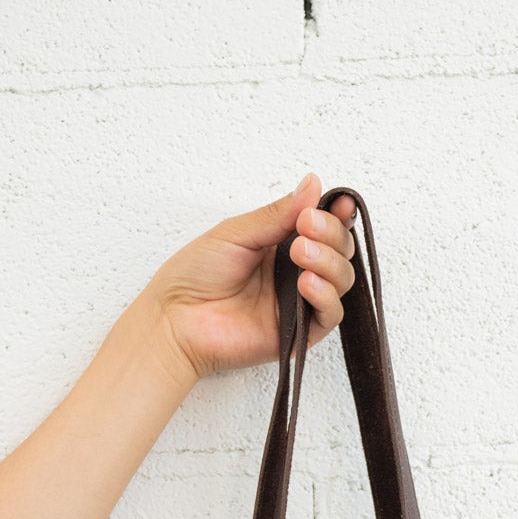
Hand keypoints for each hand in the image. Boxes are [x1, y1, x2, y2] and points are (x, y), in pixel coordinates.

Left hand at [143, 173, 357, 382]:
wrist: (175, 319)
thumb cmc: (195, 276)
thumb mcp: (237, 232)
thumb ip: (278, 214)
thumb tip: (312, 185)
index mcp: (282, 245)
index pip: (325, 228)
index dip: (338, 216)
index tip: (340, 204)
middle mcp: (295, 273)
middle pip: (340, 251)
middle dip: (331, 235)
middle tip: (306, 227)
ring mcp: (299, 303)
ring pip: (342, 280)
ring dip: (329, 262)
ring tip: (300, 254)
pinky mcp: (299, 334)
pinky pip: (330, 315)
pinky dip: (325, 296)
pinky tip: (306, 283)